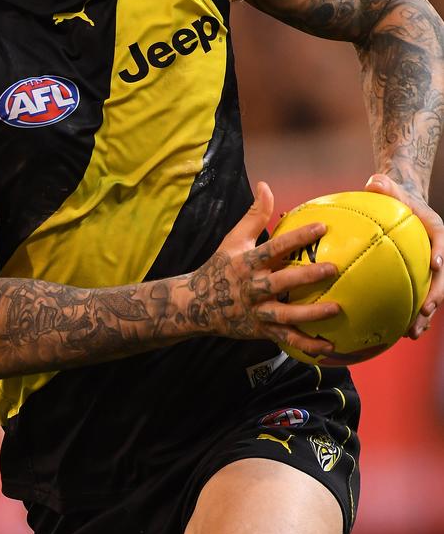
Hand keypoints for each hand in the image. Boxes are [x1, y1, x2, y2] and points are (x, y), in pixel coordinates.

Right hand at [192, 181, 338, 356]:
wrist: (197, 305)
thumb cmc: (221, 267)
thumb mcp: (233, 239)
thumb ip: (253, 215)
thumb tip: (265, 185)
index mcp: (246, 263)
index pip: (273, 248)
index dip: (296, 238)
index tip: (321, 227)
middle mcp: (251, 288)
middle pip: (280, 283)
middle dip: (306, 276)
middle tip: (333, 269)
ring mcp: (257, 312)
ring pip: (286, 316)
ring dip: (311, 314)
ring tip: (337, 308)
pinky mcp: (261, 331)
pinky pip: (286, 340)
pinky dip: (307, 345)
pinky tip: (330, 347)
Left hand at [365, 173, 443, 338]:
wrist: (403, 204)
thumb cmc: (394, 196)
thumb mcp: (388, 187)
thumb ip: (383, 185)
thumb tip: (372, 182)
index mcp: (434, 230)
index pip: (440, 241)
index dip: (441, 253)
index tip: (437, 266)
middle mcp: (437, 251)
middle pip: (441, 277)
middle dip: (435, 297)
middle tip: (424, 312)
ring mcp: (429, 267)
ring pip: (431, 294)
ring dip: (424, 315)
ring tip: (411, 333)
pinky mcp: (418, 276)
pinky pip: (416, 297)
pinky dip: (409, 313)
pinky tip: (395, 333)